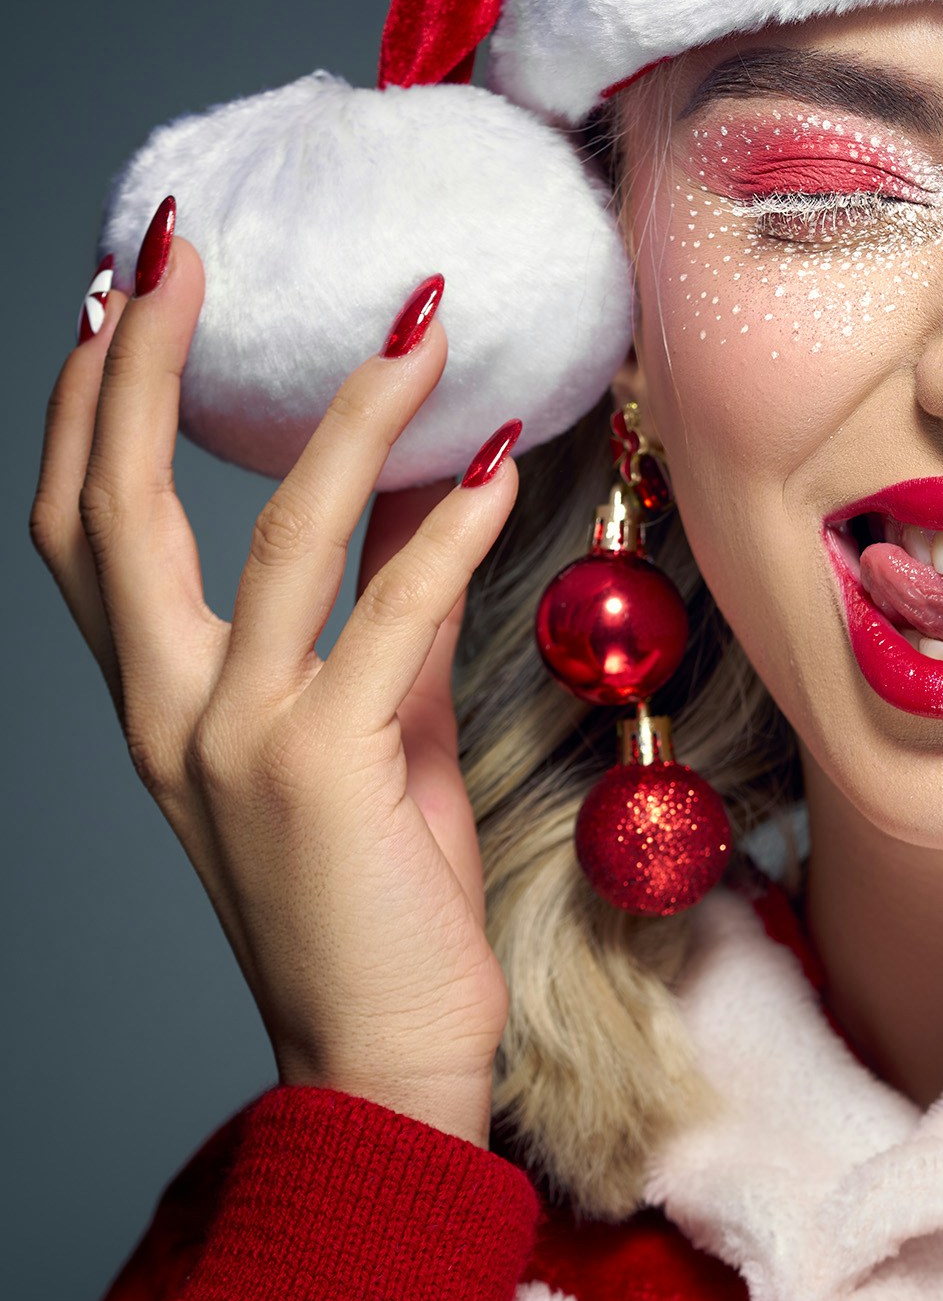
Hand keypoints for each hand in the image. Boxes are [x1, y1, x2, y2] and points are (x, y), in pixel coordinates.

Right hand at [31, 227, 519, 1144]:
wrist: (382, 1056)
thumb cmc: (374, 899)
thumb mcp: (369, 728)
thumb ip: (384, 608)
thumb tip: (431, 481)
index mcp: (157, 702)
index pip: (85, 527)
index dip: (92, 406)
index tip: (121, 294)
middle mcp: (167, 714)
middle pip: (118, 507)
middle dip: (145, 366)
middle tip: (181, 245)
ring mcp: (235, 742)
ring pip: (275, 539)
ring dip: (351, 415)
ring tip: (417, 321)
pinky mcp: (322, 769)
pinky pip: (392, 615)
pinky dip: (451, 531)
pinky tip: (500, 463)